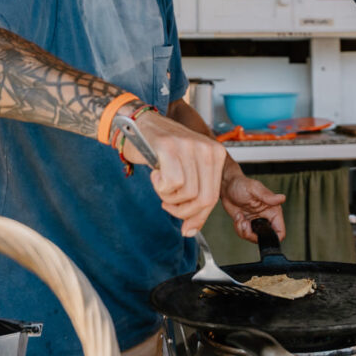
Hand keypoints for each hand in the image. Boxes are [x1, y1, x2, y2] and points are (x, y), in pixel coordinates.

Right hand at [112, 109, 226, 236]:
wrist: (139, 124)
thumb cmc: (162, 151)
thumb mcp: (186, 172)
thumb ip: (193, 199)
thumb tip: (190, 231)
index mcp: (216, 154)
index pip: (213, 197)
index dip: (198, 217)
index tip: (186, 227)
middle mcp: (207, 148)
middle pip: (203, 199)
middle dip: (183, 211)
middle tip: (167, 204)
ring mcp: (189, 146)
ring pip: (187, 194)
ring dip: (168, 197)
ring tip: (161, 184)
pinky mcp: (170, 146)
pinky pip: (172, 183)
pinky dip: (160, 187)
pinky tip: (156, 175)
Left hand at [221, 173, 286, 241]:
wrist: (227, 186)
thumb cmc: (241, 184)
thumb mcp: (254, 189)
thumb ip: (268, 196)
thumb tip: (282, 198)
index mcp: (273, 210)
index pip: (280, 231)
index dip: (273, 238)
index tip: (261, 235)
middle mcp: (266, 217)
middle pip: (265, 237)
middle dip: (253, 235)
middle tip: (245, 224)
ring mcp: (256, 221)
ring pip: (253, 237)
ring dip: (244, 231)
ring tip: (240, 219)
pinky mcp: (246, 223)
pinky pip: (244, 233)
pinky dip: (239, 228)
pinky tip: (238, 217)